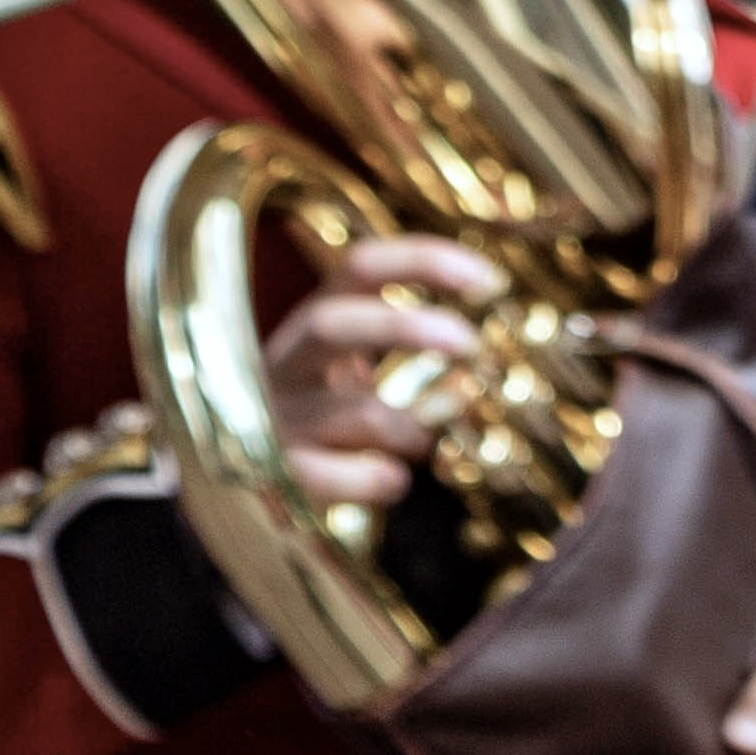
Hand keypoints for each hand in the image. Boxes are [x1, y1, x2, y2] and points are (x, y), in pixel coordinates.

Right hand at [262, 238, 503, 513]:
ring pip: (360, 413)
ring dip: (416, 429)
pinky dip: (380, 480)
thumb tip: (499, 339)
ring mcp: (276, 421)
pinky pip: (342, 477)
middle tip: (470, 346)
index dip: (423, 262)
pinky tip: (390, 480)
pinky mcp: (277, 479)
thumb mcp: (365, 372)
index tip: (491, 281)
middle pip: (330, 323)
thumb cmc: (333, 426)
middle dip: (404, 327)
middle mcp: (285, 365)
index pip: (360, 268)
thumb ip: (418, 349)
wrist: (256, 492)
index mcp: (317, 325)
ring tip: (426, 444)